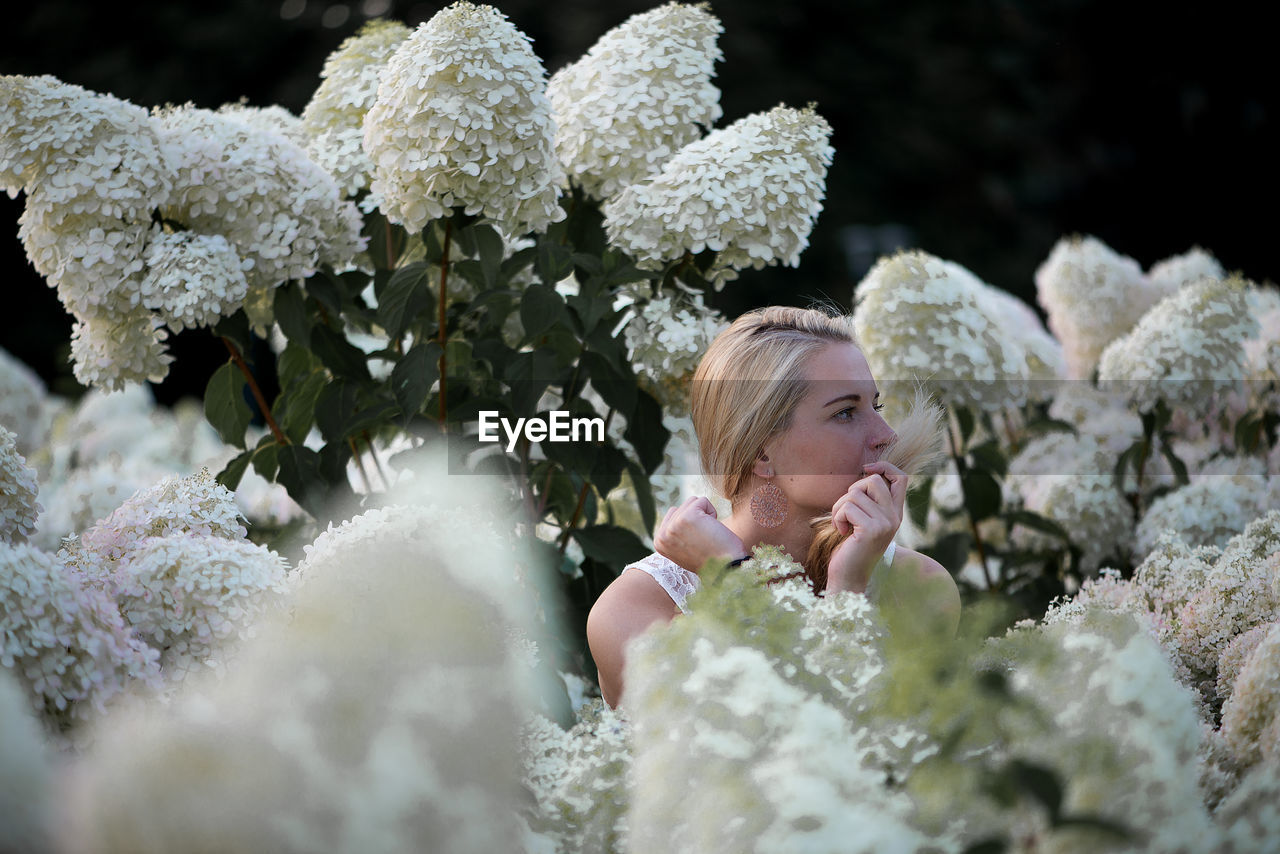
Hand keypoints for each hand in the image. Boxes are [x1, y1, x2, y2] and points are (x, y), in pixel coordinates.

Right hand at [654, 495, 746, 574]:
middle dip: (697, 519)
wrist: (726, 570)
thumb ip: (676, 534)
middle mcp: (662, 534)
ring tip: (708, 536)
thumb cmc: (711, 561)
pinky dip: (712, 512)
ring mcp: (674, 525)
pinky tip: (714, 531)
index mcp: (659, 542)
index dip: (690, 525)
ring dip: (705, 515)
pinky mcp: (688, 517)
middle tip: (704, 542)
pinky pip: (703, 501)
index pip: (674, 514)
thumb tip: (675, 512)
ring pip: (692, 502)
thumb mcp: (684, 550)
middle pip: (682, 507)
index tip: (696, 544)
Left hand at [827, 461, 907, 593]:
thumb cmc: (851, 548)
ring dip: (839, 507)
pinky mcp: (871, 530)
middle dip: (852, 490)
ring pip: (854, 493)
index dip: (884, 466)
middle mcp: (894, 517)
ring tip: (841, 524)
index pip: (901, 477)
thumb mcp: (864, 521)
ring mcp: (885, 524)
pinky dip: (837, 517)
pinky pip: (847, 507)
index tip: (866, 468)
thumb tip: (866, 472)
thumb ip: (868, 501)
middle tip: (846, 511)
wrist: (848, 578)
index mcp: (895, 513)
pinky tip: (841, 532)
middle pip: (873, 480)